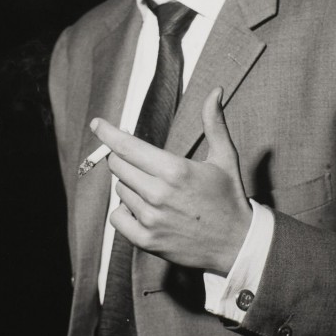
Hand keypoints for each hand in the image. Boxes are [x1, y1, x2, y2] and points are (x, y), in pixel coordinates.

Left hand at [90, 87, 251, 274]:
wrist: (237, 244)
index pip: (127, 147)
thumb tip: (215, 91)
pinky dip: (124, 211)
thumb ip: (214, 122)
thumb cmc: (229, 198)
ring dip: (130, 185)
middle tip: (142, 162)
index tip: (97, 124)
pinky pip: (117, 218)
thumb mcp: (225, 157)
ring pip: (119, 190)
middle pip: (118, 166)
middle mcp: (159, 194)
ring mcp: (151, 219)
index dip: (108, 133)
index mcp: (175, 170)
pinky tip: (143, 209)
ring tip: (155, 190)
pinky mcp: (147, 240)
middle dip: (124, 158)